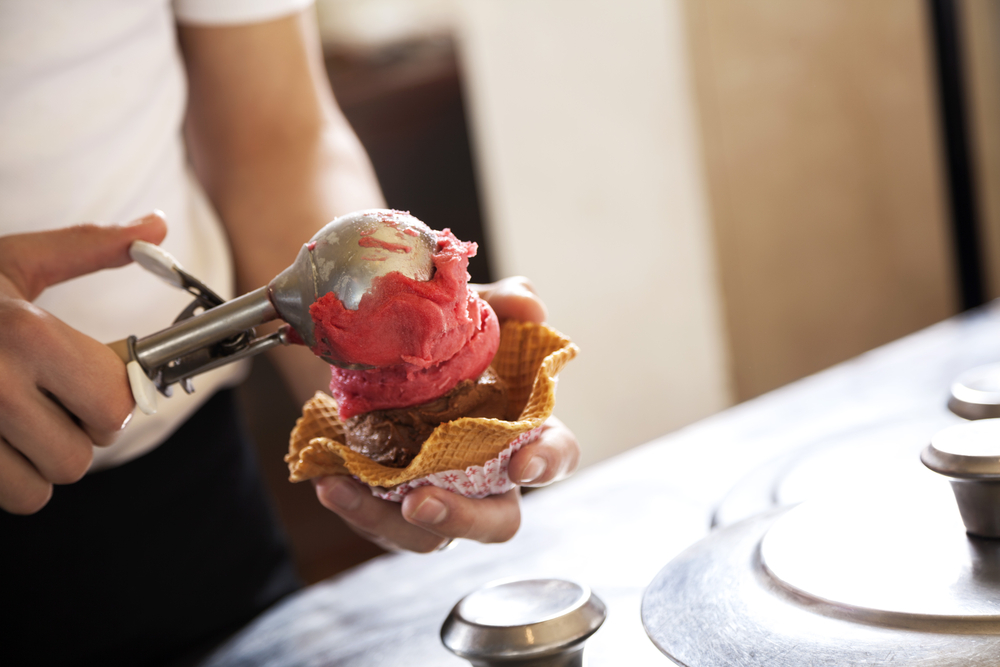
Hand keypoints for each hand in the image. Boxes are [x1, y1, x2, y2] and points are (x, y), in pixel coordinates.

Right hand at [0, 213, 166, 513]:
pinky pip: (8, 500)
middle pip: (79, 458)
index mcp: (24, 333)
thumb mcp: (12, 261)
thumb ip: (88, 247)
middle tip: (50, 404)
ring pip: (40, 489)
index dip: (112, 400)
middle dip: (74, 436)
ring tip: (14, 422)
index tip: (91, 383)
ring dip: (37, 464)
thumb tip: (158, 223)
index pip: (115, 406)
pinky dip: (6, 480)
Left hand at [314, 276, 579, 551]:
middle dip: (460, 518)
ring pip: (429, 533)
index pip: (556, 455)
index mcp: (524, 431)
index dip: (547, 464)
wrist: (390, 349)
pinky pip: (379, 519)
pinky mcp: (395, 502)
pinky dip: (352, 504)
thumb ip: (506, 303)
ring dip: (387, 521)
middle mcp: (488, 476)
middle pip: (496, 521)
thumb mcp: (476, 312)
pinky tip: (328, 481)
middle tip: (420, 503)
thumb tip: (529, 308)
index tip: (523, 464)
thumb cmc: (451, 340)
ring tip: (344, 489)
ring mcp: (442, 495)